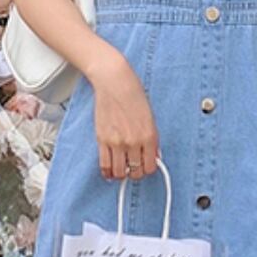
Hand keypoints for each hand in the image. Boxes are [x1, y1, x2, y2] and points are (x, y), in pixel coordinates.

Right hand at [89, 52, 159, 181]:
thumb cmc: (133, 96)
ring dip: (121, 174)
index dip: (147, 169)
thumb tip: (154, 157)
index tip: (144, 167)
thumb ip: (152, 140)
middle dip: (135, 173)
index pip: (151, 166)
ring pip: (120, 172)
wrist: (115, 82)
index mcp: (149, 136)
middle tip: (132, 168)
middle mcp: (134, 142)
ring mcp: (117, 142)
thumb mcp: (150, 119)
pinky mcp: (102, 140)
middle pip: (136, 172)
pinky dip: (107, 172)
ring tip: (121, 169)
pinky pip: (104, 165)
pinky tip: (109, 171)